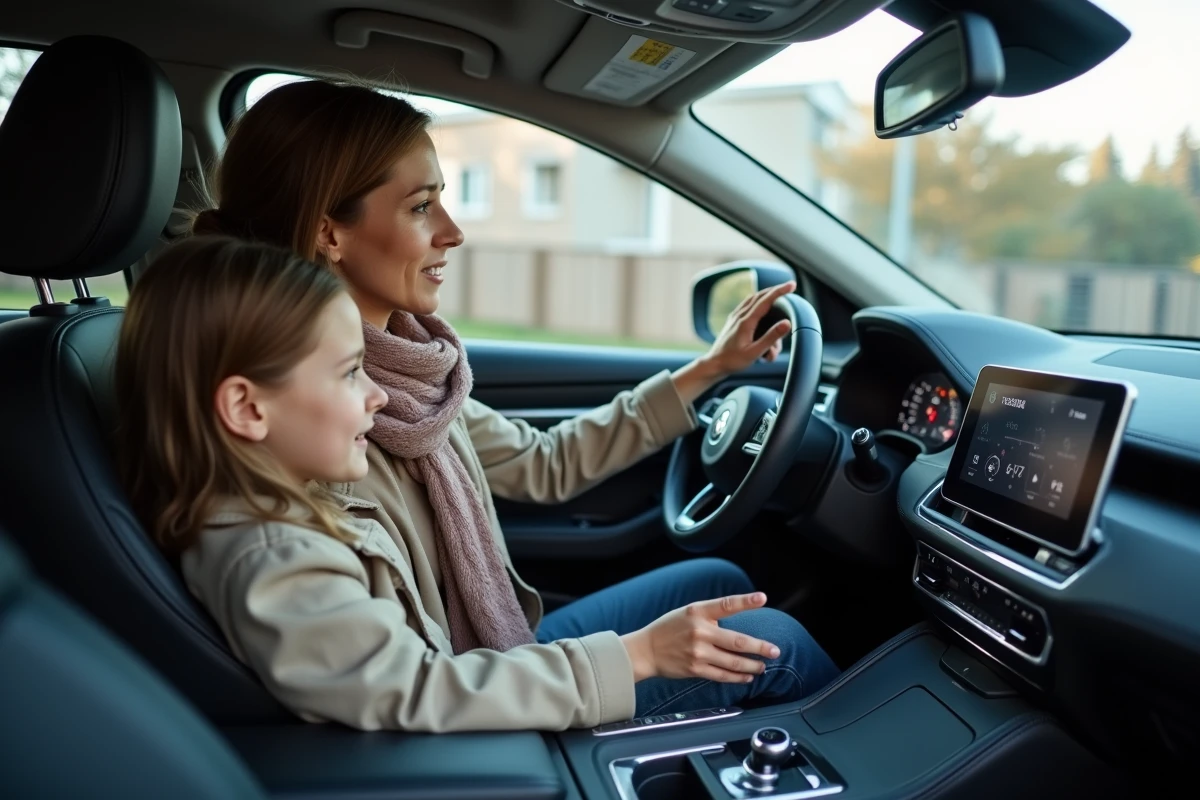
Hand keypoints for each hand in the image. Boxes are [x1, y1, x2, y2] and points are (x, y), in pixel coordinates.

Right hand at [620, 592, 780, 682]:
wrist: (646, 650)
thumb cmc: (669, 628)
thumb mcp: (688, 613)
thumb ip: (711, 614)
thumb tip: (738, 617)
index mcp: (697, 612)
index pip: (726, 604)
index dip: (746, 600)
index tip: (763, 598)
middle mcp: (699, 631)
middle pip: (738, 641)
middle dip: (760, 647)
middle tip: (775, 650)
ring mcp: (698, 652)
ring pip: (734, 662)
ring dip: (753, 665)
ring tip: (763, 665)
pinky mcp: (696, 669)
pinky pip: (723, 675)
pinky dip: (739, 677)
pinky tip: (748, 676)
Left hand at [670, 281, 796, 405]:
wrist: (714, 364)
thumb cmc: (734, 361)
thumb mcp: (755, 352)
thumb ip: (771, 337)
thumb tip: (787, 323)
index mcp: (746, 321)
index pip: (766, 300)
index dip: (780, 291)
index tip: (792, 285)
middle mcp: (739, 315)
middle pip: (759, 295)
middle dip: (775, 289)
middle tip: (790, 286)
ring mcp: (735, 316)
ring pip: (752, 298)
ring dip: (766, 293)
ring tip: (778, 292)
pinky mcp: (733, 320)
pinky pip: (747, 303)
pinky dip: (757, 299)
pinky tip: (761, 301)